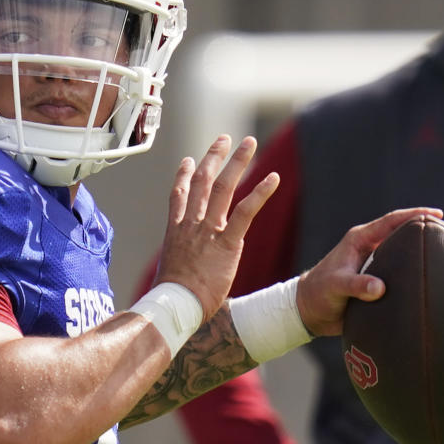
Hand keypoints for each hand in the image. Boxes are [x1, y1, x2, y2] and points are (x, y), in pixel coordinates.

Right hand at [153, 135, 278, 318]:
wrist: (176, 305)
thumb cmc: (172, 300)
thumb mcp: (170, 276)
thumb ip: (180, 266)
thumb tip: (179, 277)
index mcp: (176, 232)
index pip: (178, 196)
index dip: (183, 176)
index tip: (188, 160)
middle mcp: (190, 224)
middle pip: (202, 181)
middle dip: (214, 157)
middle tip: (224, 139)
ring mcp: (208, 230)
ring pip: (222, 187)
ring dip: (237, 162)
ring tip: (248, 142)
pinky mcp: (227, 242)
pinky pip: (245, 212)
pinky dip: (260, 193)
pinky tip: (273, 178)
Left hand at [295, 207, 442, 336]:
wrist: (309, 311)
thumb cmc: (318, 294)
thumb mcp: (335, 287)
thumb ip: (356, 286)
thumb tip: (380, 288)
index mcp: (359, 240)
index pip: (391, 221)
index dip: (414, 215)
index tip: (436, 215)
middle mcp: (369, 247)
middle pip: (401, 233)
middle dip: (423, 230)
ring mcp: (373, 263)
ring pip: (402, 252)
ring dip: (420, 252)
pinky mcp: (376, 279)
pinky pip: (399, 271)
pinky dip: (413, 271)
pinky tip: (429, 279)